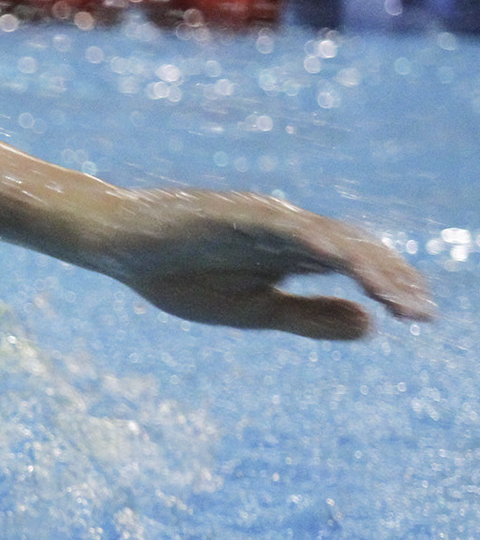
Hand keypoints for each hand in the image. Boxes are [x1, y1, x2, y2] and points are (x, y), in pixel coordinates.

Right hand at [88, 189, 434, 339]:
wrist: (118, 246)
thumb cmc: (178, 273)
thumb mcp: (252, 310)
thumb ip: (308, 316)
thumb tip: (372, 326)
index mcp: (293, 253)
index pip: (356, 265)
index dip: (390, 286)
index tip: (420, 318)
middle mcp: (288, 229)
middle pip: (354, 248)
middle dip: (391, 279)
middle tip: (421, 314)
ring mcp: (263, 218)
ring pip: (329, 236)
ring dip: (365, 264)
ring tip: (394, 295)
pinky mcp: (234, 214)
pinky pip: (283, 226)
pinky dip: (316, 241)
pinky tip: (341, 260)